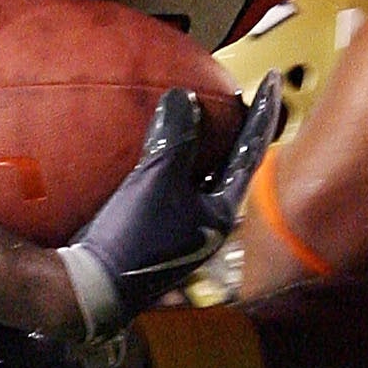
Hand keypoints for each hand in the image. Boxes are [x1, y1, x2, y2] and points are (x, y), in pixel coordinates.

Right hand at [57, 75, 283, 337]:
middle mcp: (208, 223)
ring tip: (199, 114)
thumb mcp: (157, 179)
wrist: (92, 288)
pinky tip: (149, 144)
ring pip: (198, 176)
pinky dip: (169, 159)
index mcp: (221, 213)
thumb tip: (186, 97)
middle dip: (235, 131)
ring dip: (201, 145)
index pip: (251, 153)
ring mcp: (182, 230)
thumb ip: (176, 136)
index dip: (263, 113)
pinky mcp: (154, 232)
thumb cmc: (133, 236)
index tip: (274, 79)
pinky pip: (169, 184)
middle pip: (229, 165)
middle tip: (240, 96)